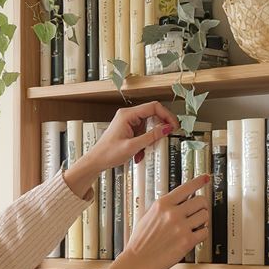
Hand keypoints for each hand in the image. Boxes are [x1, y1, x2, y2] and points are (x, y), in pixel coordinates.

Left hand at [62, 101, 178, 198]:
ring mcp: (128, 123)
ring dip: (150, 139)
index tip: (173, 126)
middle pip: (153, 115)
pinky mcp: (128, 130)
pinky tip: (138, 154)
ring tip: (144, 151)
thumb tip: (167, 128)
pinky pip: (143, 133)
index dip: (166, 115)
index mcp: (127, 115)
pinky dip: (144, 143)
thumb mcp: (132, 146)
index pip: (153, 107)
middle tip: (165, 138)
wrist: (95, 162)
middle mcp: (127, 116)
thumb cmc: (107, 153)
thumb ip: (151, 136)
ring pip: (149, 126)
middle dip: (159, 129)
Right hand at [106, 173, 211, 268]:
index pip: (186, 187)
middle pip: (201, 200)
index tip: (205, 178)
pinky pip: (205, 232)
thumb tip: (179, 199)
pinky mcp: (187, 241)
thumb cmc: (141, 241)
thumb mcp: (148, 216)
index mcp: (162, 204)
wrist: (138, 260)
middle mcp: (172, 213)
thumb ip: (164, 207)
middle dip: (202, 206)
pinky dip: (202, 233)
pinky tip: (194, 235)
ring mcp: (181, 227)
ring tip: (195, 224)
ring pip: (205, 215)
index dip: (199, 181)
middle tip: (199, 210)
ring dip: (203, 220)